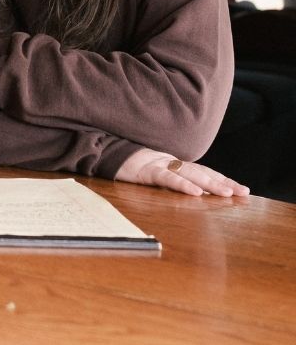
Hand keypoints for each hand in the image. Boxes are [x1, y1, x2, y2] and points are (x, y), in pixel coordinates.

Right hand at [116, 149, 249, 196]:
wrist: (101, 151)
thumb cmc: (124, 163)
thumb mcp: (149, 171)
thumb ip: (166, 176)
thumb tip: (188, 190)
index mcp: (171, 163)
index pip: (201, 171)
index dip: (221, 178)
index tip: (240, 189)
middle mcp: (168, 162)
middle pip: (201, 172)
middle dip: (222, 182)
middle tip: (243, 192)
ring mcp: (157, 164)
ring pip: (188, 174)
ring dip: (209, 184)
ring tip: (227, 193)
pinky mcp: (145, 170)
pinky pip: (166, 178)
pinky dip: (182, 184)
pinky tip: (195, 192)